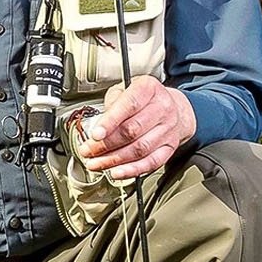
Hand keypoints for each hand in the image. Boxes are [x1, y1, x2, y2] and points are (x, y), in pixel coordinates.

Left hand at [77, 76, 195, 179]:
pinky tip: (117, 172)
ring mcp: (168, 129)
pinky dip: (132, 170)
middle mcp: (162, 108)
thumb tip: (97, 125)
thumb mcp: (125, 89)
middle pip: (132, 131)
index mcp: (149, 89)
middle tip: (88, 151)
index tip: (94, 135)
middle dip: (105, 144)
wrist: (173, 107)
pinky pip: (151, 162)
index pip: (129, 105)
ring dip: (114, 160)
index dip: (110, 122)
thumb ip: (111, 103)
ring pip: (140, 149)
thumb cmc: (143, 99)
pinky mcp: (170, 147)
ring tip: (96, 163)